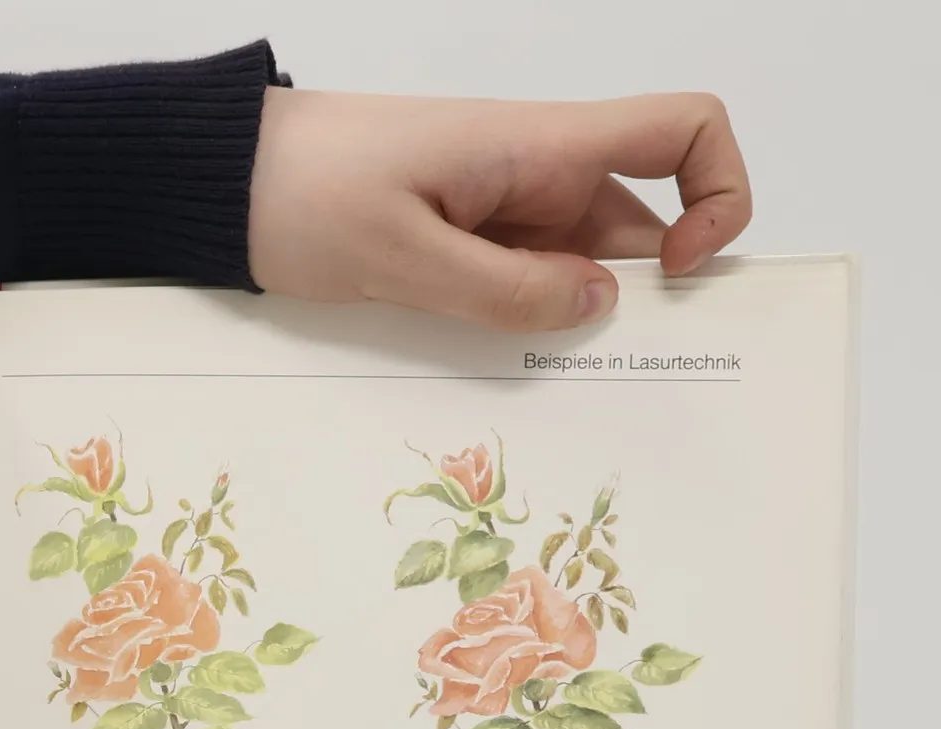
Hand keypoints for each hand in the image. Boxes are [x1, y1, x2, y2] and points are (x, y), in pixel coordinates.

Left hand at [248, 88, 751, 329]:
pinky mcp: (462, 239)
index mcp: (538, 144)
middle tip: (622, 377)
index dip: (717, 193)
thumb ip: (502, 288)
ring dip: (574, 323)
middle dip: (642, 297)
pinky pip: (521, 282)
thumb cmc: (304, 192)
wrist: (223, 181)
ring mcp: (500, 207)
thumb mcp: (401, 255)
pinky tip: (500, 367)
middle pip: (636, 224)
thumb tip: (597, 308)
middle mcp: (536, 170)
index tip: (681, 274)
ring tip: (551, 386)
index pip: (683, 129)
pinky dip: (524, 323)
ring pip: (576, 266)